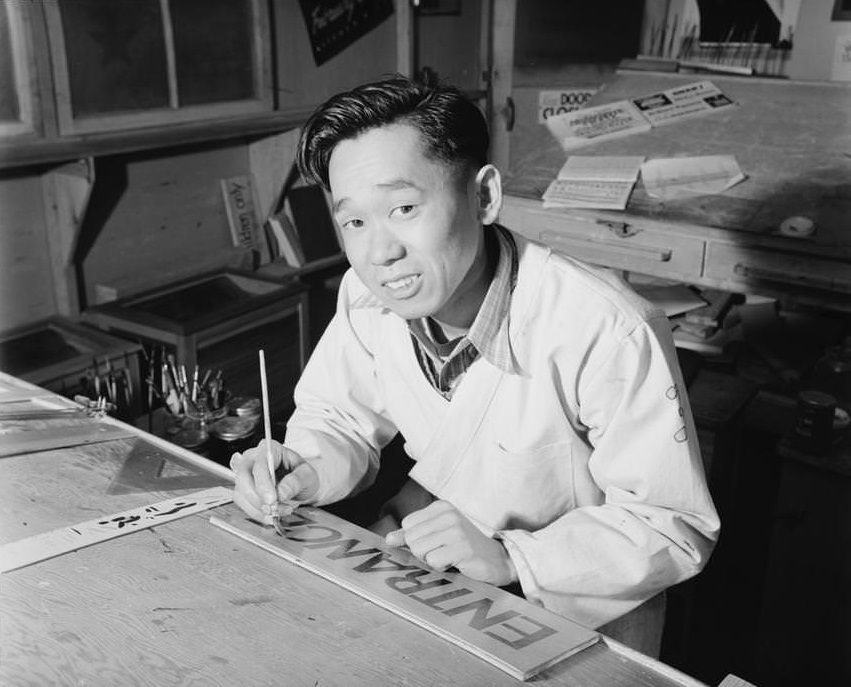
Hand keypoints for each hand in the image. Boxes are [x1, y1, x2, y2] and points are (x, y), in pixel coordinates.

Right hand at [229, 439, 318, 524]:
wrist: (299, 484)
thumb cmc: (302, 475)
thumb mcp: (307, 475)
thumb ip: (296, 482)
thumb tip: (281, 493)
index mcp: (271, 449)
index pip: (260, 464)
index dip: (263, 483)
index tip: (272, 500)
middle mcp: (254, 458)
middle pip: (243, 476)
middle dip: (256, 497)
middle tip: (272, 510)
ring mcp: (246, 473)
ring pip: (240, 492)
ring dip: (258, 508)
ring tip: (279, 512)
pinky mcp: (243, 489)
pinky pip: (242, 503)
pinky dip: (256, 513)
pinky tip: (270, 515)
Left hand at [386, 500, 517, 585]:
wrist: (497, 559)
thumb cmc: (463, 547)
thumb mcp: (437, 534)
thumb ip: (411, 535)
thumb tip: (388, 539)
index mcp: (441, 507)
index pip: (407, 525)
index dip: (418, 540)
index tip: (437, 542)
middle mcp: (449, 514)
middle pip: (411, 539)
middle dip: (424, 552)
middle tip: (444, 551)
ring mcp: (456, 530)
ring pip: (419, 551)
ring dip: (432, 560)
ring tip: (450, 556)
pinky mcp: (462, 548)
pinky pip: (433, 562)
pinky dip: (442, 567)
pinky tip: (456, 563)